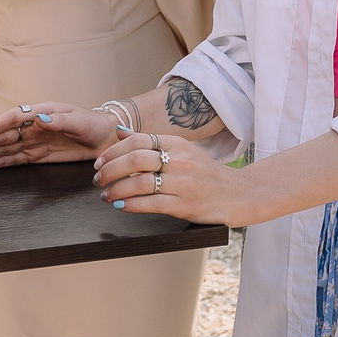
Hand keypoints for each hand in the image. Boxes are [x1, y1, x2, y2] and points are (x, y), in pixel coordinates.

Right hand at [0, 102, 117, 167]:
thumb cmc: (94, 124)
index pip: (12, 118)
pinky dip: (0, 162)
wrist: (107, 139)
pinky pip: (14, 159)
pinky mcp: (36, 155)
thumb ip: (59, 120)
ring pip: (5, 147)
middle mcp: (33, 126)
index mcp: (41, 112)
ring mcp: (33, 141)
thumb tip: (40, 118)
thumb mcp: (80, 120)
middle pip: (3, 134)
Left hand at [94, 133, 259, 225]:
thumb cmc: (206, 173)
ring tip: (105, 195)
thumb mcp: (181, 150)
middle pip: (135, 160)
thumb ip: (149, 142)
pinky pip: (151, 204)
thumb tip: (119, 131)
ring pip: (140, 183)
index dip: (113, 151)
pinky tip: (120, 205)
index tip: (99, 162)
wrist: (240, 194)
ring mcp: (183, 183)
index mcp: (177, 143)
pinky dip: (130, 204)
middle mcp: (180, 160)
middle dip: (109, 170)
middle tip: (97, 179)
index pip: (137, 140)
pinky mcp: (186, 206)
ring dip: (115, 189)